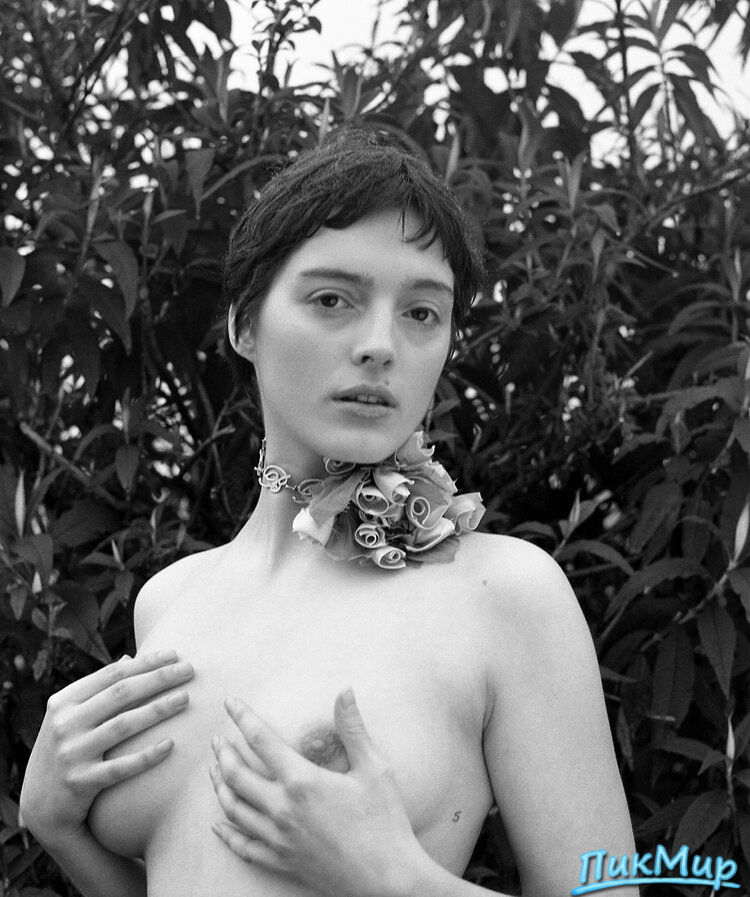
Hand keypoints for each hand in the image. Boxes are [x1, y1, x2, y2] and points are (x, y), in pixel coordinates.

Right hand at [20, 650, 193, 844]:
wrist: (39, 806)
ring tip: (186, 699)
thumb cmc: (66, 750)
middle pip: (121, 693)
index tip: (175, 654)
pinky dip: (146, 755)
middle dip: (159, 678)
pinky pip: (120, 767)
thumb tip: (129, 659)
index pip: (112, 674)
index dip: (146, 662)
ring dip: (158, 709)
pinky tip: (171, 745)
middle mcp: (64, 724)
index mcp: (63, 701)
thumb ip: (98, 690)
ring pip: (123, 725)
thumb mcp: (71, 717)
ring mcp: (71, 754)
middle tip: (190, 670)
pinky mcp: (80, 783)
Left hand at [210, 689, 425, 896]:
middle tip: (217, 738)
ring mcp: (279, 838)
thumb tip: (345, 690)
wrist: (386, 880)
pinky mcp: (282, 862)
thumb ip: (353, 728)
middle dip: (223, 752)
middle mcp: (282, 809)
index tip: (230, 702)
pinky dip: (227, 833)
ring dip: (219, 786)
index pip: (261, 740)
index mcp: (302, 781)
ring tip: (214, 770)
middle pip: (237, 774)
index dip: (243, 717)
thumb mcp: (374, 768)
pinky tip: (218, 824)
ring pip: (233, 808)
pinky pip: (244, 846)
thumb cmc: (384, 821)